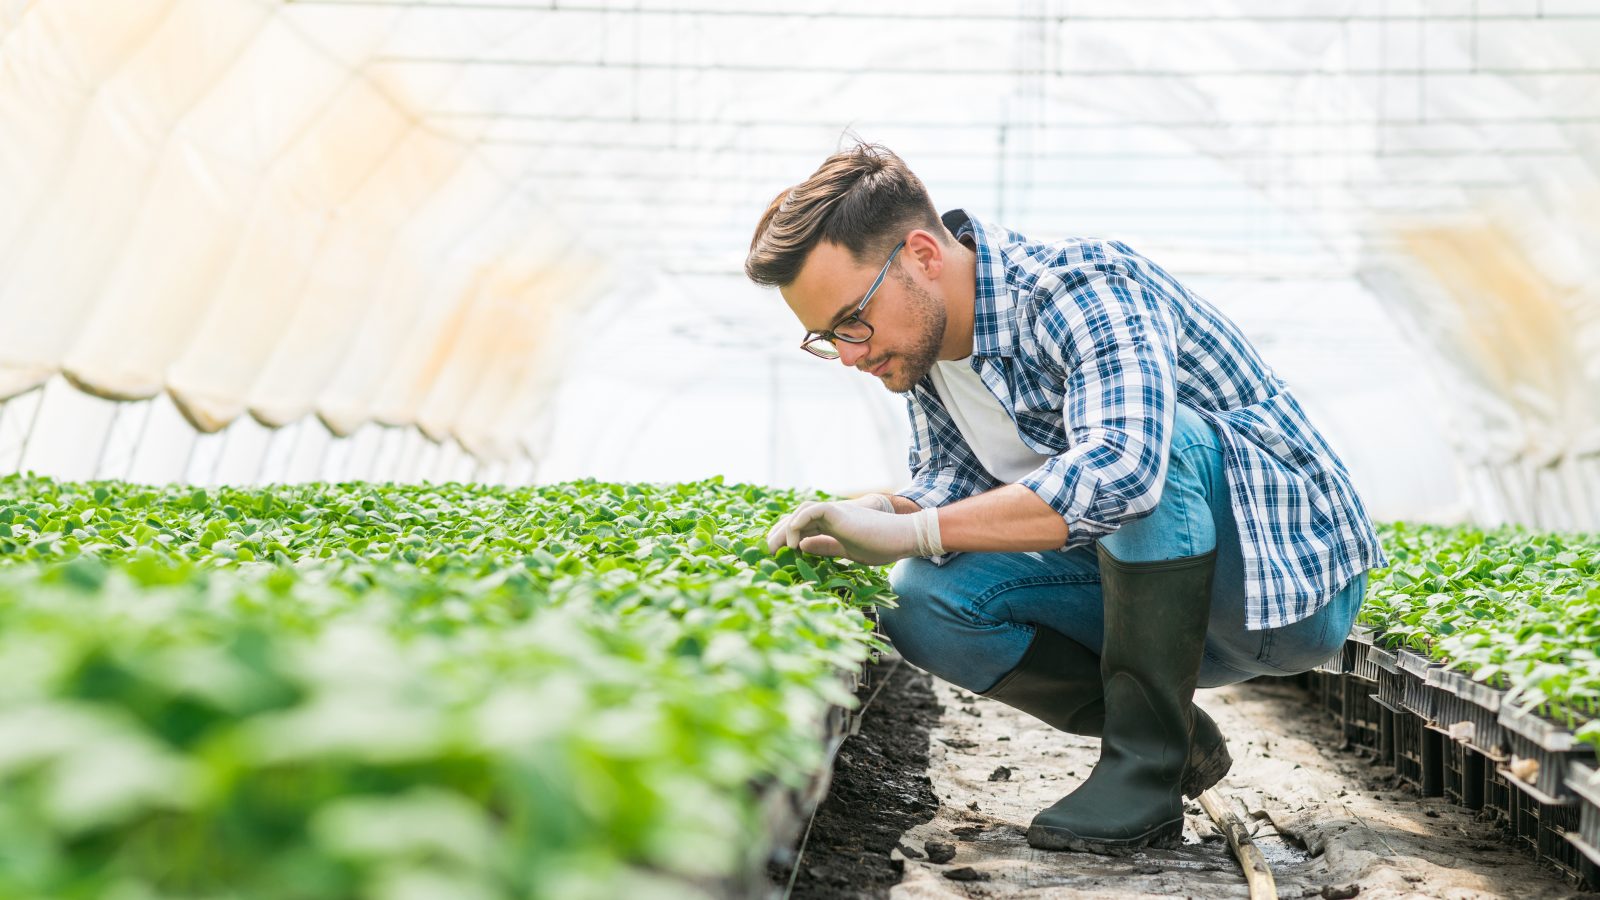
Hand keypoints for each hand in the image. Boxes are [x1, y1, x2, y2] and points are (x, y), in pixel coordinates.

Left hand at [764, 494, 891, 556]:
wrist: (902, 538)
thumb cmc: (880, 545)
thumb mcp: (846, 550)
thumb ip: (825, 547)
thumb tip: (803, 548)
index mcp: (831, 526)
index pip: (801, 529)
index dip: (785, 539)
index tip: (775, 555)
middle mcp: (830, 516)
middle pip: (796, 520)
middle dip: (778, 535)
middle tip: (766, 553)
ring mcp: (834, 512)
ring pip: (800, 513)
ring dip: (785, 529)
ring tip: (777, 548)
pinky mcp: (839, 512)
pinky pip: (813, 510)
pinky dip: (799, 521)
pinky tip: (794, 539)